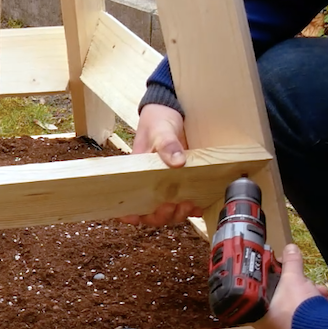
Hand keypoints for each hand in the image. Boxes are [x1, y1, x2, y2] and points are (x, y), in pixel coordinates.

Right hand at [119, 104, 202, 226]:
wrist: (173, 111)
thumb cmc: (158, 120)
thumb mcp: (161, 129)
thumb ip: (167, 144)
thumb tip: (177, 162)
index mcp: (137, 174)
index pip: (128, 200)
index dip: (129, 214)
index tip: (135, 217)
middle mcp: (151, 183)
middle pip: (151, 212)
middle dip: (160, 215)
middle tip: (172, 206)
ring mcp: (168, 184)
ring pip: (169, 211)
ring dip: (177, 214)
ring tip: (189, 205)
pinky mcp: (184, 182)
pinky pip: (186, 202)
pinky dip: (192, 209)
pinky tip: (200, 206)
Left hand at [251, 244, 327, 328]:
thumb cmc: (299, 308)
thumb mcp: (294, 279)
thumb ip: (291, 262)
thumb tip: (290, 247)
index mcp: (260, 317)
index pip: (263, 295)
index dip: (275, 283)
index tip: (287, 276)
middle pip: (284, 302)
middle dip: (300, 289)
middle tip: (308, 284)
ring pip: (299, 311)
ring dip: (313, 299)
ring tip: (322, 294)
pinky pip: (309, 322)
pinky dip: (319, 312)